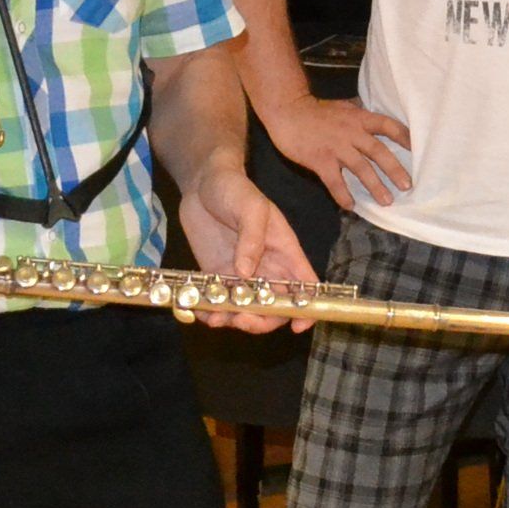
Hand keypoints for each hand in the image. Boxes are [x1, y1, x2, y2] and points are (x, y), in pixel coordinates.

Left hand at [177, 163, 320, 331]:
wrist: (202, 182)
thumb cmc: (234, 188)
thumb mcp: (250, 207)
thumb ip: (252, 239)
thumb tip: (246, 274)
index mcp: (285, 253)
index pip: (306, 286)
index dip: (306, 309)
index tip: (297, 325)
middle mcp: (268, 269)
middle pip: (276, 307)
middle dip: (262, 320)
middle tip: (240, 318)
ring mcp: (241, 275)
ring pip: (247, 310)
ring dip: (235, 320)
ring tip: (216, 317)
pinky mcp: (218, 275)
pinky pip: (220, 302)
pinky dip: (213, 313)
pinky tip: (203, 313)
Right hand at [262, 92, 412, 209]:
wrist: (287, 111)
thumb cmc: (316, 111)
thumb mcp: (344, 108)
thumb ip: (360, 117)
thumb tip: (377, 123)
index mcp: (359, 119)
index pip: (388, 126)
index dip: (404, 138)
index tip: (417, 151)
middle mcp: (352, 133)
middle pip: (379, 152)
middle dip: (395, 170)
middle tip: (408, 186)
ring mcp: (336, 147)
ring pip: (361, 169)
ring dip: (375, 186)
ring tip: (387, 201)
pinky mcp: (320, 160)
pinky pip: (335, 181)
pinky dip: (343, 195)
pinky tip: (351, 206)